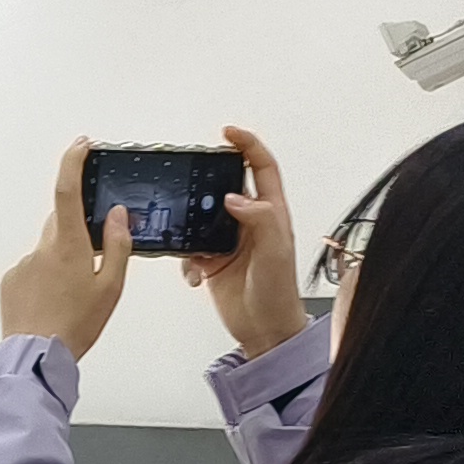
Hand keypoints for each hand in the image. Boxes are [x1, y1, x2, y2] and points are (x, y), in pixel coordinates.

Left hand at [0, 139, 131, 358]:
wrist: (36, 355)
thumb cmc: (75, 326)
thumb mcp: (111, 286)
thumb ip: (117, 245)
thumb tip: (117, 214)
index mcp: (69, 246)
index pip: (67, 190)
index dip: (73, 163)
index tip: (81, 146)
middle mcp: (42, 249)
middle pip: (61, 222)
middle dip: (79, 230)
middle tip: (92, 260)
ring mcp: (23, 264)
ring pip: (48, 249)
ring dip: (62, 261)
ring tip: (72, 296)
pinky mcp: (11, 280)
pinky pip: (33, 269)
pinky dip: (45, 278)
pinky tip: (53, 302)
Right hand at [183, 125, 309, 358]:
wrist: (264, 330)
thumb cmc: (278, 293)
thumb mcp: (275, 251)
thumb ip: (259, 219)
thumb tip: (233, 196)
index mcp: (271, 213)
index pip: (261, 168)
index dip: (246, 145)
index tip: (226, 133)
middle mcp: (249, 222)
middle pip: (225, 185)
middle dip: (206, 180)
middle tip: (189, 177)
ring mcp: (229, 241)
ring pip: (202, 216)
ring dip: (189, 223)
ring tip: (186, 233)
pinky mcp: (212, 261)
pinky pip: (190, 247)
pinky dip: (185, 258)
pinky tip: (193, 273)